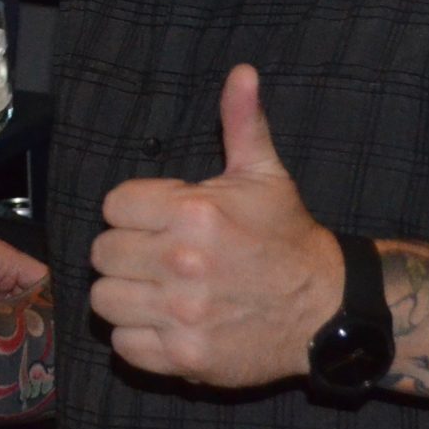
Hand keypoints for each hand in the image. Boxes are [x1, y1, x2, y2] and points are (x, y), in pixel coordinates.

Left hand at [88, 64, 342, 384]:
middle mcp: (183, 262)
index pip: (113, 205)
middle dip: (125, 251)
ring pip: (105, 299)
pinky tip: (163, 321)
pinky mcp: (185, 357)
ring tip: (154, 288)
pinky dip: (137, 336)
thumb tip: (241, 72)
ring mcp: (183, 313)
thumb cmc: (288, 238)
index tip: (156, 219)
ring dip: (125, 294)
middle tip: (154, 255)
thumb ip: (242, 121)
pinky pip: (124, 345)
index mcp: (194, 212)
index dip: (132, 211)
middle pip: (102, 252)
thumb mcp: (265, 174)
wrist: (326, 309)